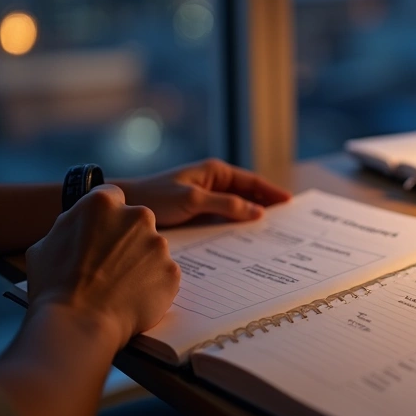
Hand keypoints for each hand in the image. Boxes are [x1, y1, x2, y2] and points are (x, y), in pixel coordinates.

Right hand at [25, 184, 179, 344]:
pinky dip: (152, 284)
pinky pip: (162, 274)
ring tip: (118, 287)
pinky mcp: (172, 271)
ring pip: (151, 248)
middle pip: (136, 221)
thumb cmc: (55, 286)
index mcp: (102, 204)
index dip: (104, 217)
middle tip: (108, 265)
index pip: (111, 197)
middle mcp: (137, 216)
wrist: (78, 324)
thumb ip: (70, 227)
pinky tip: (132, 299)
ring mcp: (158, 244)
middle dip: (125, 238)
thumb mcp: (45, 244)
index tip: (101, 232)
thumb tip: (79, 226)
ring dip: (140, 262)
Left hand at [116, 158, 290, 226]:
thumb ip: (226, 204)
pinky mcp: (196, 215)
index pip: (252, 181)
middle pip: (247, 196)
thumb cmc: (156, 197)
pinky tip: (241, 244)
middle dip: (266, 207)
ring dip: (249, 220)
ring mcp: (205, 199)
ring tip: (270, 237)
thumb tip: (258, 212)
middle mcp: (213, 183)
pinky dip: (234, 229)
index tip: (290, 204)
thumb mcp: (193, 200)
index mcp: (215, 172)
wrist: (125, 208)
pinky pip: (221, 221)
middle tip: (286, 225)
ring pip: (235, 210)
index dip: (272, 192)